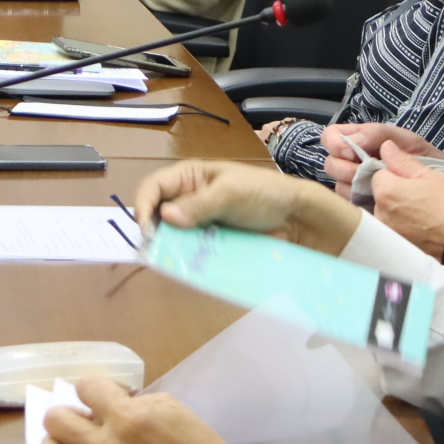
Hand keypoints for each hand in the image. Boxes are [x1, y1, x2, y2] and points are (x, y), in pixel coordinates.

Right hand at [132, 159, 358, 254]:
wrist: (299, 218)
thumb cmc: (264, 193)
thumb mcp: (230, 193)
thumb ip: (197, 204)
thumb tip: (165, 216)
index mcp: (190, 177)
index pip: (154, 187)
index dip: (144, 206)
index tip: (147, 230)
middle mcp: (190, 199)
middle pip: (159, 214)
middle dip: (154, 230)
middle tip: (154, 251)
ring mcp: (201, 222)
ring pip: (173, 235)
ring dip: (169, 247)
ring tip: (168, 261)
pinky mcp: (213, 242)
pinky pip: (193, 250)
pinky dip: (187, 258)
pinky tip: (187, 266)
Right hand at [321, 122, 437, 197]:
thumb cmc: (428, 160)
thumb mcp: (407, 140)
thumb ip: (378, 135)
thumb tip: (352, 143)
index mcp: (363, 141)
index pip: (332, 136)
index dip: (335, 143)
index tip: (350, 153)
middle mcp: (356, 162)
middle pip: (331, 163)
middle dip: (343, 168)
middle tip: (361, 173)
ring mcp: (359, 185)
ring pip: (338, 185)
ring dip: (351, 186)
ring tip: (371, 188)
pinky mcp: (366, 205)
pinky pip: (350, 204)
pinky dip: (358, 202)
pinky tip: (372, 200)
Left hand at [369, 140, 443, 258]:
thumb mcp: (430, 175)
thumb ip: (403, 160)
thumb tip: (385, 147)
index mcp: (385, 192)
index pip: (379, 174)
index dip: (396, 174)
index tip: (414, 180)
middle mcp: (380, 213)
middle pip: (381, 194)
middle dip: (396, 192)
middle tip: (423, 196)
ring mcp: (388, 231)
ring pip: (387, 211)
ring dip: (400, 209)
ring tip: (425, 212)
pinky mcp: (397, 245)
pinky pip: (394, 228)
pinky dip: (404, 225)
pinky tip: (422, 225)